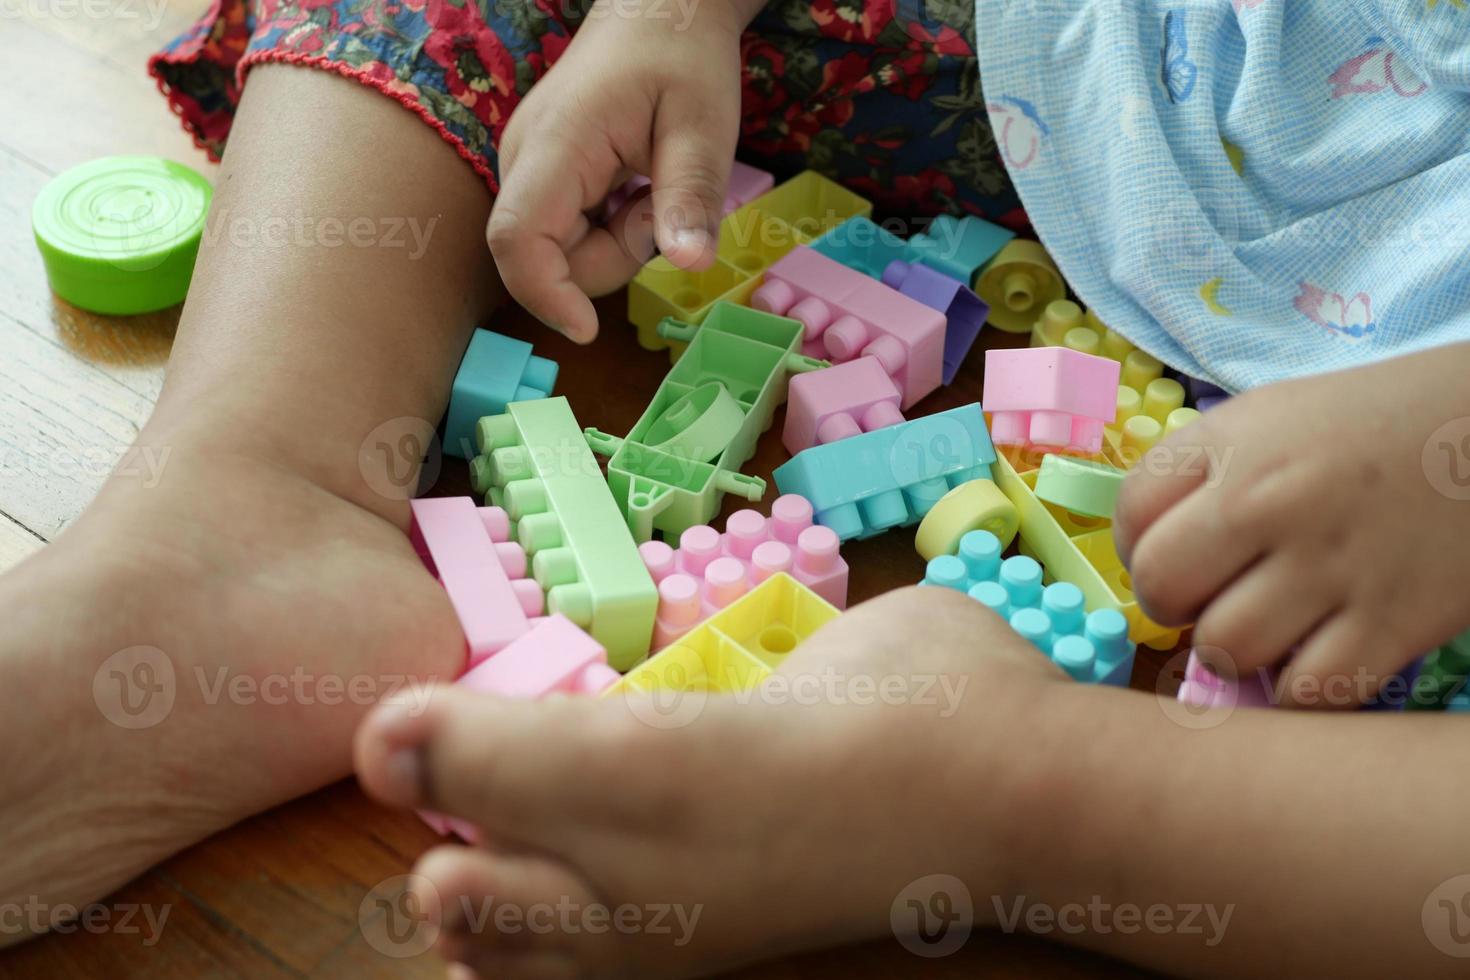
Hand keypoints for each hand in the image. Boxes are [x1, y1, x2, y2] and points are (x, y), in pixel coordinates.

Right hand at [487, 0, 759, 341]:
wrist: (657, 11)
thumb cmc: (680, 56)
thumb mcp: (704, 124)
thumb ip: (691, 195)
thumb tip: (690, 265)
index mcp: (556, 144)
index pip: (517, 239)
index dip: (544, 295)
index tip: (589, 330)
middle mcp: (524, 161)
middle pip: (545, 257)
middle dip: (611, 258)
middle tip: (662, 208)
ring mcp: (528, 170)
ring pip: (559, 251)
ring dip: (615, 243)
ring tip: (650, 186)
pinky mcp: (543, 179)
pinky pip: (568, 233)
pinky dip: (609, 230)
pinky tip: (633, 187)